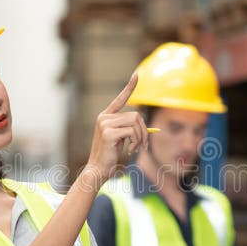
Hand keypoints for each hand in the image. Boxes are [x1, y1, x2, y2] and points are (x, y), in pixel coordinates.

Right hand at [84, 72, 148, 188]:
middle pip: (135, 115)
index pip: (120, 99)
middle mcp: (104, 117)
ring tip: (136, 149)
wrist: (97, 170)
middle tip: (142, 145)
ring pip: (135, 122)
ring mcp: (105, 124)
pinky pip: (132, 132)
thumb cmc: (110, 156)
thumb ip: (130, 130)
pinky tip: (130, 151)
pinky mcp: (108, 133)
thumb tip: (149, 128)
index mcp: (106, 117)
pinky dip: (136, 142)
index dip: (129, 87)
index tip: (137, 75)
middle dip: (144, 131)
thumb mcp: (121, 140)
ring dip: (141, 137)